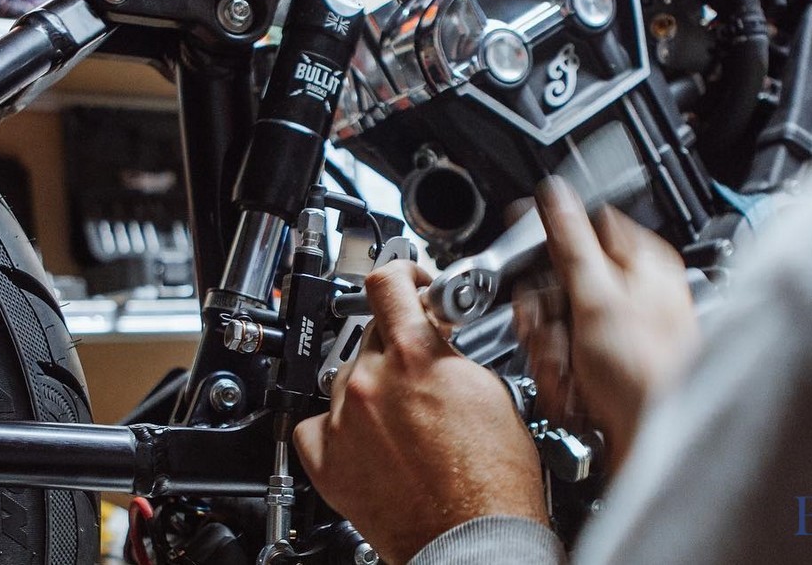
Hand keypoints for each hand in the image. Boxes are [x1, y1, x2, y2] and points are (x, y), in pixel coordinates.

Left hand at [294, 261, 547, 563]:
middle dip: (398, 345)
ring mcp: (344, 419)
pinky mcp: (326, 458)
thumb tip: (437, 335)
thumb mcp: (489, 392)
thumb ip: (452, 352)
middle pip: (372, 335)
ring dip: (372, 388)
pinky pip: (318, 422)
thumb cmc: (493, 482)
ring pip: (348, 377)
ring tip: (403, 420)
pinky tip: (366, 438)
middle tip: (420, 371)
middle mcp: (372, 380)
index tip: (408, 282)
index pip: (388, 282)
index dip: (401, 273)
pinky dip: (338, 426)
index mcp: (416, 355)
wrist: (474, 541)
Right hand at [517, 177, 698, 471]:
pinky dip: (562, 373)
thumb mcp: (597, 295)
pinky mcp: (610, 364)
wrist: (658, 438)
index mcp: (641, 260)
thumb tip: (554, 191)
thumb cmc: (647, 369)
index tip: (529, 265)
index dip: (549, 248)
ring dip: (551, 351)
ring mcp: (621, 330)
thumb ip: (570, 240)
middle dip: (546, 315)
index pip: (583, 228)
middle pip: (562, 281)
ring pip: (558, 322)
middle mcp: (635, 291)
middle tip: (552, 334)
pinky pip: (566, 355)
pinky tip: (575, 387)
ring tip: (569, 370)